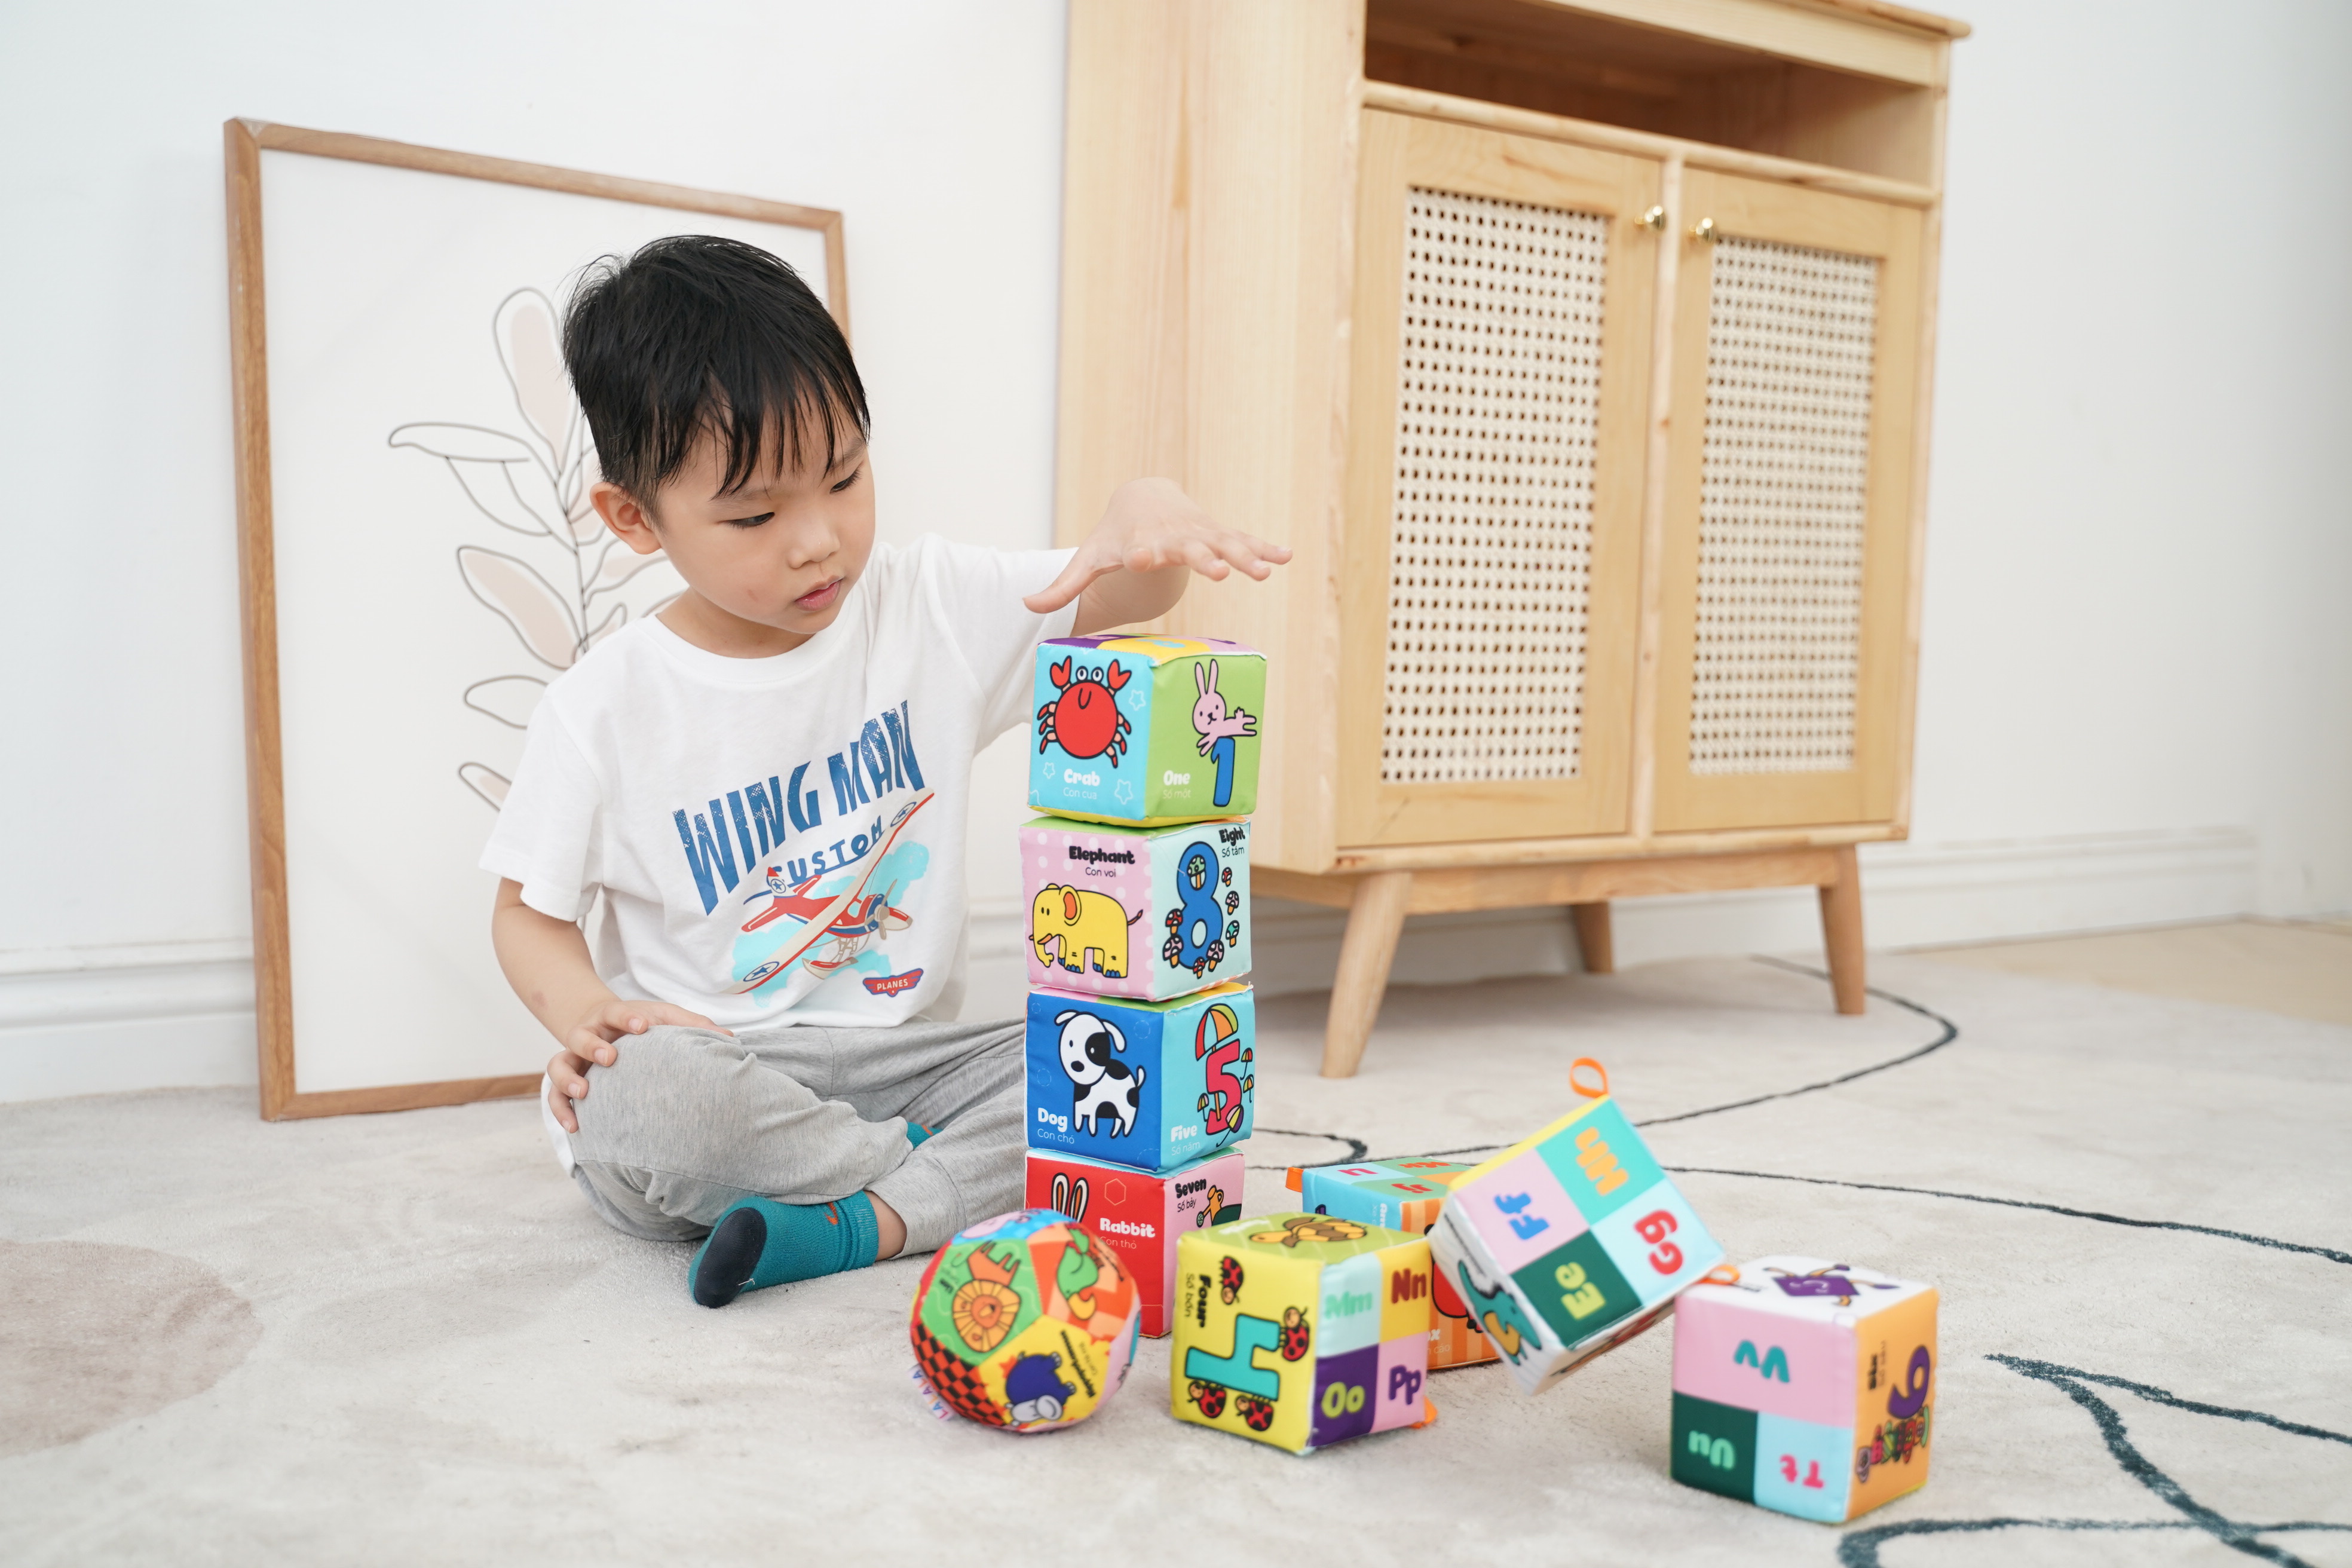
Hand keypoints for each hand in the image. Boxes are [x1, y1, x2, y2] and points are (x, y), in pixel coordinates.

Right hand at [544, 999, 729, 1133]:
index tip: (642, 1027)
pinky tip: (575, 1127)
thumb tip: (730, 1038)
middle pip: (580, 1036)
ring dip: (568, 1079)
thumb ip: (692, 1024)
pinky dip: (561, 1111)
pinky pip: (554, 1095)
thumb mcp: (663, 1016)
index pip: (617, 1012)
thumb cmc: (639, 1022)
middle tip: (609, 1058)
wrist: (598, 1022)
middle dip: (592, 1046)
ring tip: (583, 1094)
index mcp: (613, 1016)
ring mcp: (574, 1057)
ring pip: (558, 1064)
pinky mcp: (567, 1079)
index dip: (628, 1017)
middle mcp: (588, 1034)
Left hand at [1023, 478, 1290, 617]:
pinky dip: (1265, 548)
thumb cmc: (1115, 538)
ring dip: (1244, 556)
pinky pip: (1244, 541)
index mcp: (1140, 543)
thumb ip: (1064, 586)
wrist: (1144, 499)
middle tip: (1218, 571)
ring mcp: (1200, 534)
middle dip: (1202, 557)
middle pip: (1188, 548)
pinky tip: (1288, 557)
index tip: (1143, 558)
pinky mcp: (1219, 534)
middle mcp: (1173, 537)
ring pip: (1224, 545)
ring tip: (1263, 572)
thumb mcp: (1090, 559)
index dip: (1141, 553)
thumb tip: (1027, 607)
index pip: (1139, 548)